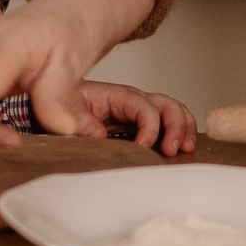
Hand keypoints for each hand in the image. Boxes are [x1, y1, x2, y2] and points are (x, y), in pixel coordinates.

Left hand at [73, 81, 198, 155]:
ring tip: (186, 150)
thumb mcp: (64, 112)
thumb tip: (99, 135)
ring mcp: (141, 110)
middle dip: (176, 127)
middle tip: (171, 151)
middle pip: (167, 105)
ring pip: (174, 111)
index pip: (143, 107)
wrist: (59, 102)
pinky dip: (181, 133)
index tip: (142, 148)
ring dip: (184, 129)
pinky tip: (183, 149)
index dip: (148, 127)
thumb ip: (79, 121)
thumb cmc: (63, 104)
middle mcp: (134, 100)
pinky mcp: (142, 122)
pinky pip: (168, 123)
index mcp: (117, 95)